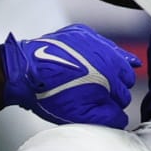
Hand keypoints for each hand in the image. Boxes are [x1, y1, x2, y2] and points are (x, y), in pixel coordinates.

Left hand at [1, 24, 140, 127]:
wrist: (25, 71)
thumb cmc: (50, 93)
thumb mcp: (81, 114)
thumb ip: (108, 117)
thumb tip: (121, 118)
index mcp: (109, 78)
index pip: (124, 95)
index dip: (116, 104)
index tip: (109, 108)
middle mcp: (107, 56)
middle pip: (125, 75)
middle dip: (118, 86)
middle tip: (105, 94)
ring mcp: (95, 41)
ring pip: (116, 55)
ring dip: (113, 67)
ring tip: (102, 77)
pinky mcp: (83, 32)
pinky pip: (100, 42)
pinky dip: (101, 50)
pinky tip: (97, 57)